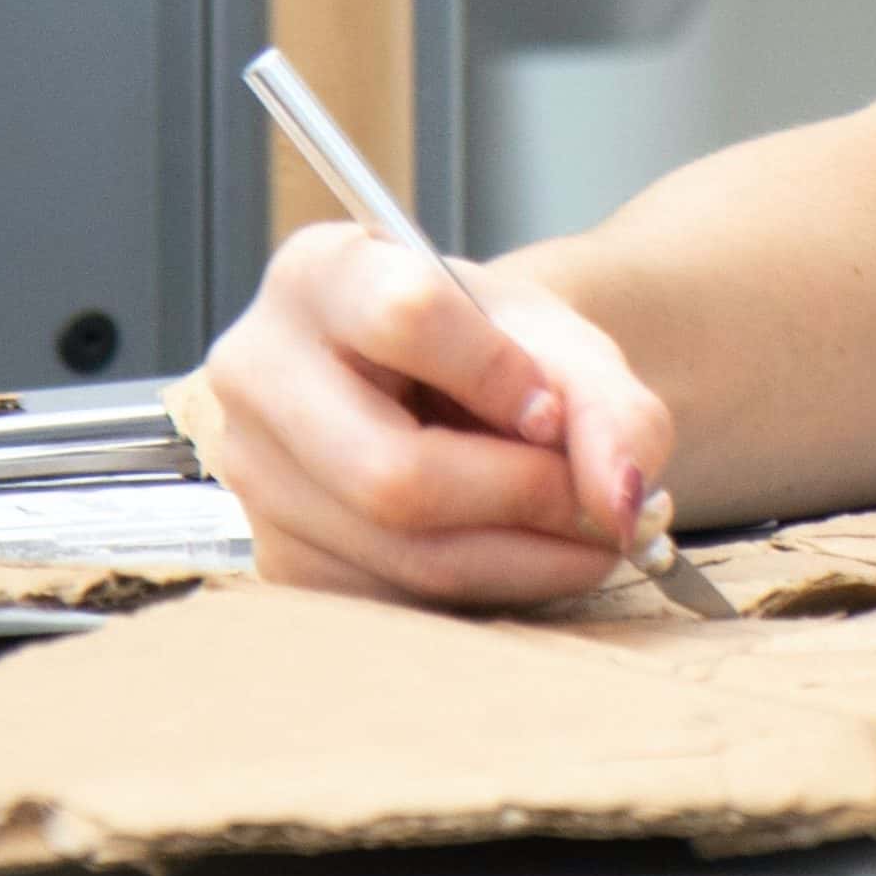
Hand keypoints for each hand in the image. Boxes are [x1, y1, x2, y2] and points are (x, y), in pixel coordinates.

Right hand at [205, 223, 673, 605]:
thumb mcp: (568, 349)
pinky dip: (493, 586)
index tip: (552, 407)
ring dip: (528, 556)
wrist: (460, 393)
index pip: (406, 316)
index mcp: (319, 274)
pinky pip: (402, 600)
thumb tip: (622, 502)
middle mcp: (258, 371)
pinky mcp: (282, 560)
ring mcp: (254, 475)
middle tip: (595, 500)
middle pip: (394, 471)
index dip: (500, 374)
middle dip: (526, 497)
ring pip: (406, 553)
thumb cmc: (501, 354)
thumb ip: (614, 410)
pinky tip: (523, 548)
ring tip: (580, 527)